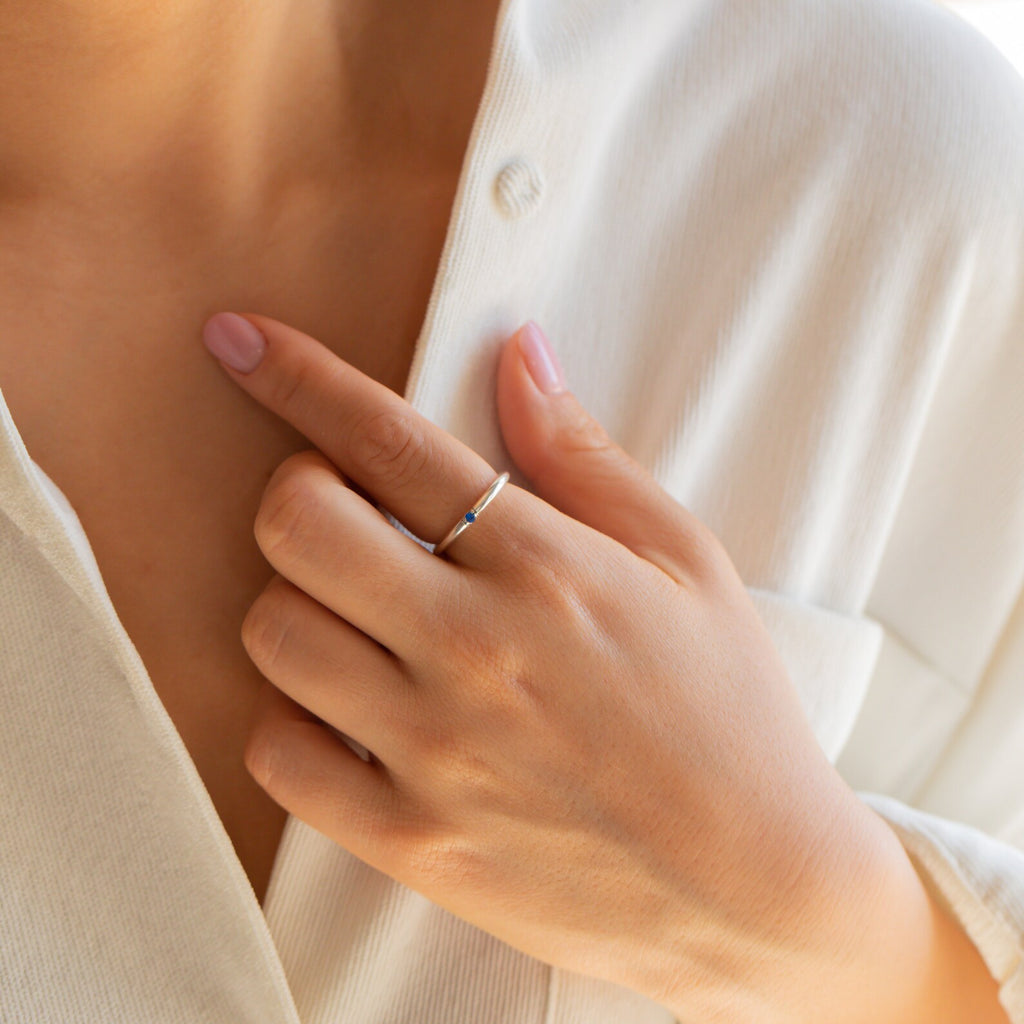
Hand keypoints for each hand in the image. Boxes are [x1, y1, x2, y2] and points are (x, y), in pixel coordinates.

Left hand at [200, 312, 942, 1022]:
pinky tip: (351, 709)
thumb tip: (519, 355)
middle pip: (296, 525)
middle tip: (346, 510)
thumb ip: (586, 457)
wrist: (754, 889)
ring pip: (274, 633)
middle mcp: (474, 650)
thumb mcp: (686, 563)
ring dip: (298, 602)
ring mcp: (433, 751)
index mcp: (546, 567)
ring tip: (361, 617)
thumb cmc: (731, 715)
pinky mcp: (411, 840)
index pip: (386, 441)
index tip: (240, 341)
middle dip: (299, 493)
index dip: (297, 376)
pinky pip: (280, 755)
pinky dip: (293, 716)